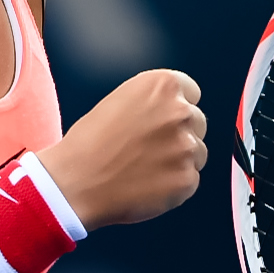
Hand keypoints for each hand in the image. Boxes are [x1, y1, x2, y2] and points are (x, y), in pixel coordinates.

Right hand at [39, 69, 206, 228]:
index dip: (174, 109)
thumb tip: (170, 114)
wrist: (75, 183)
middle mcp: (180, 112)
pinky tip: (146, 185)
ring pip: (196, 154)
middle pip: (197, 123)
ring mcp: (187, 148)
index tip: (162, 121)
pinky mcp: (186, 179)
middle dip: (178, 135)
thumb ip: (152, 103)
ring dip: (178, 161)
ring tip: (144, 169)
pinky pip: (189, 181)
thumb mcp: (119, 102)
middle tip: (148, 149)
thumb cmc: (88, 144)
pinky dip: (172, 186)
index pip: (191, 92)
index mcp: (162, 86)